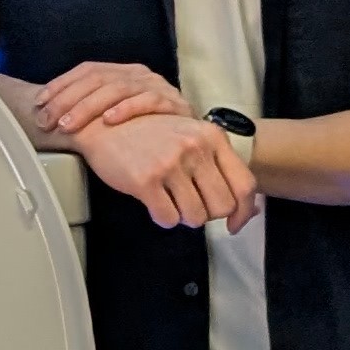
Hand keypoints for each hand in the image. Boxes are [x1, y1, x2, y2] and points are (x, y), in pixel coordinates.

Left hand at [38, 59, 187, 137]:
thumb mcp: (112, 116)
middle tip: (48, 120)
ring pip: (118, 88)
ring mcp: (156, 86)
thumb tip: (46, 116)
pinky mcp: (174, 102)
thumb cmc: (145, 131)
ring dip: (89, 107)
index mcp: (122, 72)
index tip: (39, 104)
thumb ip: (87, 112)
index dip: (60, 85)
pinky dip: (127, 109)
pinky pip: (148, 100)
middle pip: (97, 78)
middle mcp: (138, 74)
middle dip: (68, 100)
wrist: (190, 139)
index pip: (86, 70)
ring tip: (70, 124)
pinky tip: (110, 120)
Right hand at [76, 111, 261, 232]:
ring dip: (183, 216)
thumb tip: (247, 207)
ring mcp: (171, 163)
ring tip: (169, 200)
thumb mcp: (189, 137)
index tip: (234, 224)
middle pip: (221, 207)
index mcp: (211, 137)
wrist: (102, 125)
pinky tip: (154, 202)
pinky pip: (168, 219)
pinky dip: (163, 217)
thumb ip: (217, 164)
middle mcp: (195, 148)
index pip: (244, 184)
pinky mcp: (146, 180)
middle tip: (190, 205)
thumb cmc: (148, 135)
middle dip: (207, 214)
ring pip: (195, 217)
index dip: (244, 212)